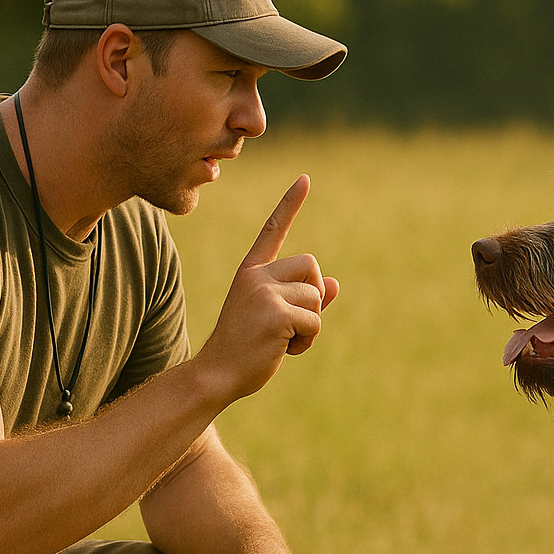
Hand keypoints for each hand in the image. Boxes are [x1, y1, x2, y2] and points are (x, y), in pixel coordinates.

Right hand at [197, 176, 339, 401]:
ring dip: (310, 324)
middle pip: (312, 266)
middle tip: (291, 321)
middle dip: (314, 295)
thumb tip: (335, 285)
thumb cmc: (246, 348)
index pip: (273, 231)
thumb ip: (303, 299)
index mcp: (251, 272)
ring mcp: (264, 292)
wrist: (218, 374)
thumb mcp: (274, 318)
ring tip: (282, 339)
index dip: (289, 204)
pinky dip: (308, 340)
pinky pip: (315, 321)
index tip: (305, 179)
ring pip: (317, 297)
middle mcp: (255, 275)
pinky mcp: (275, 314)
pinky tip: (284, 350)